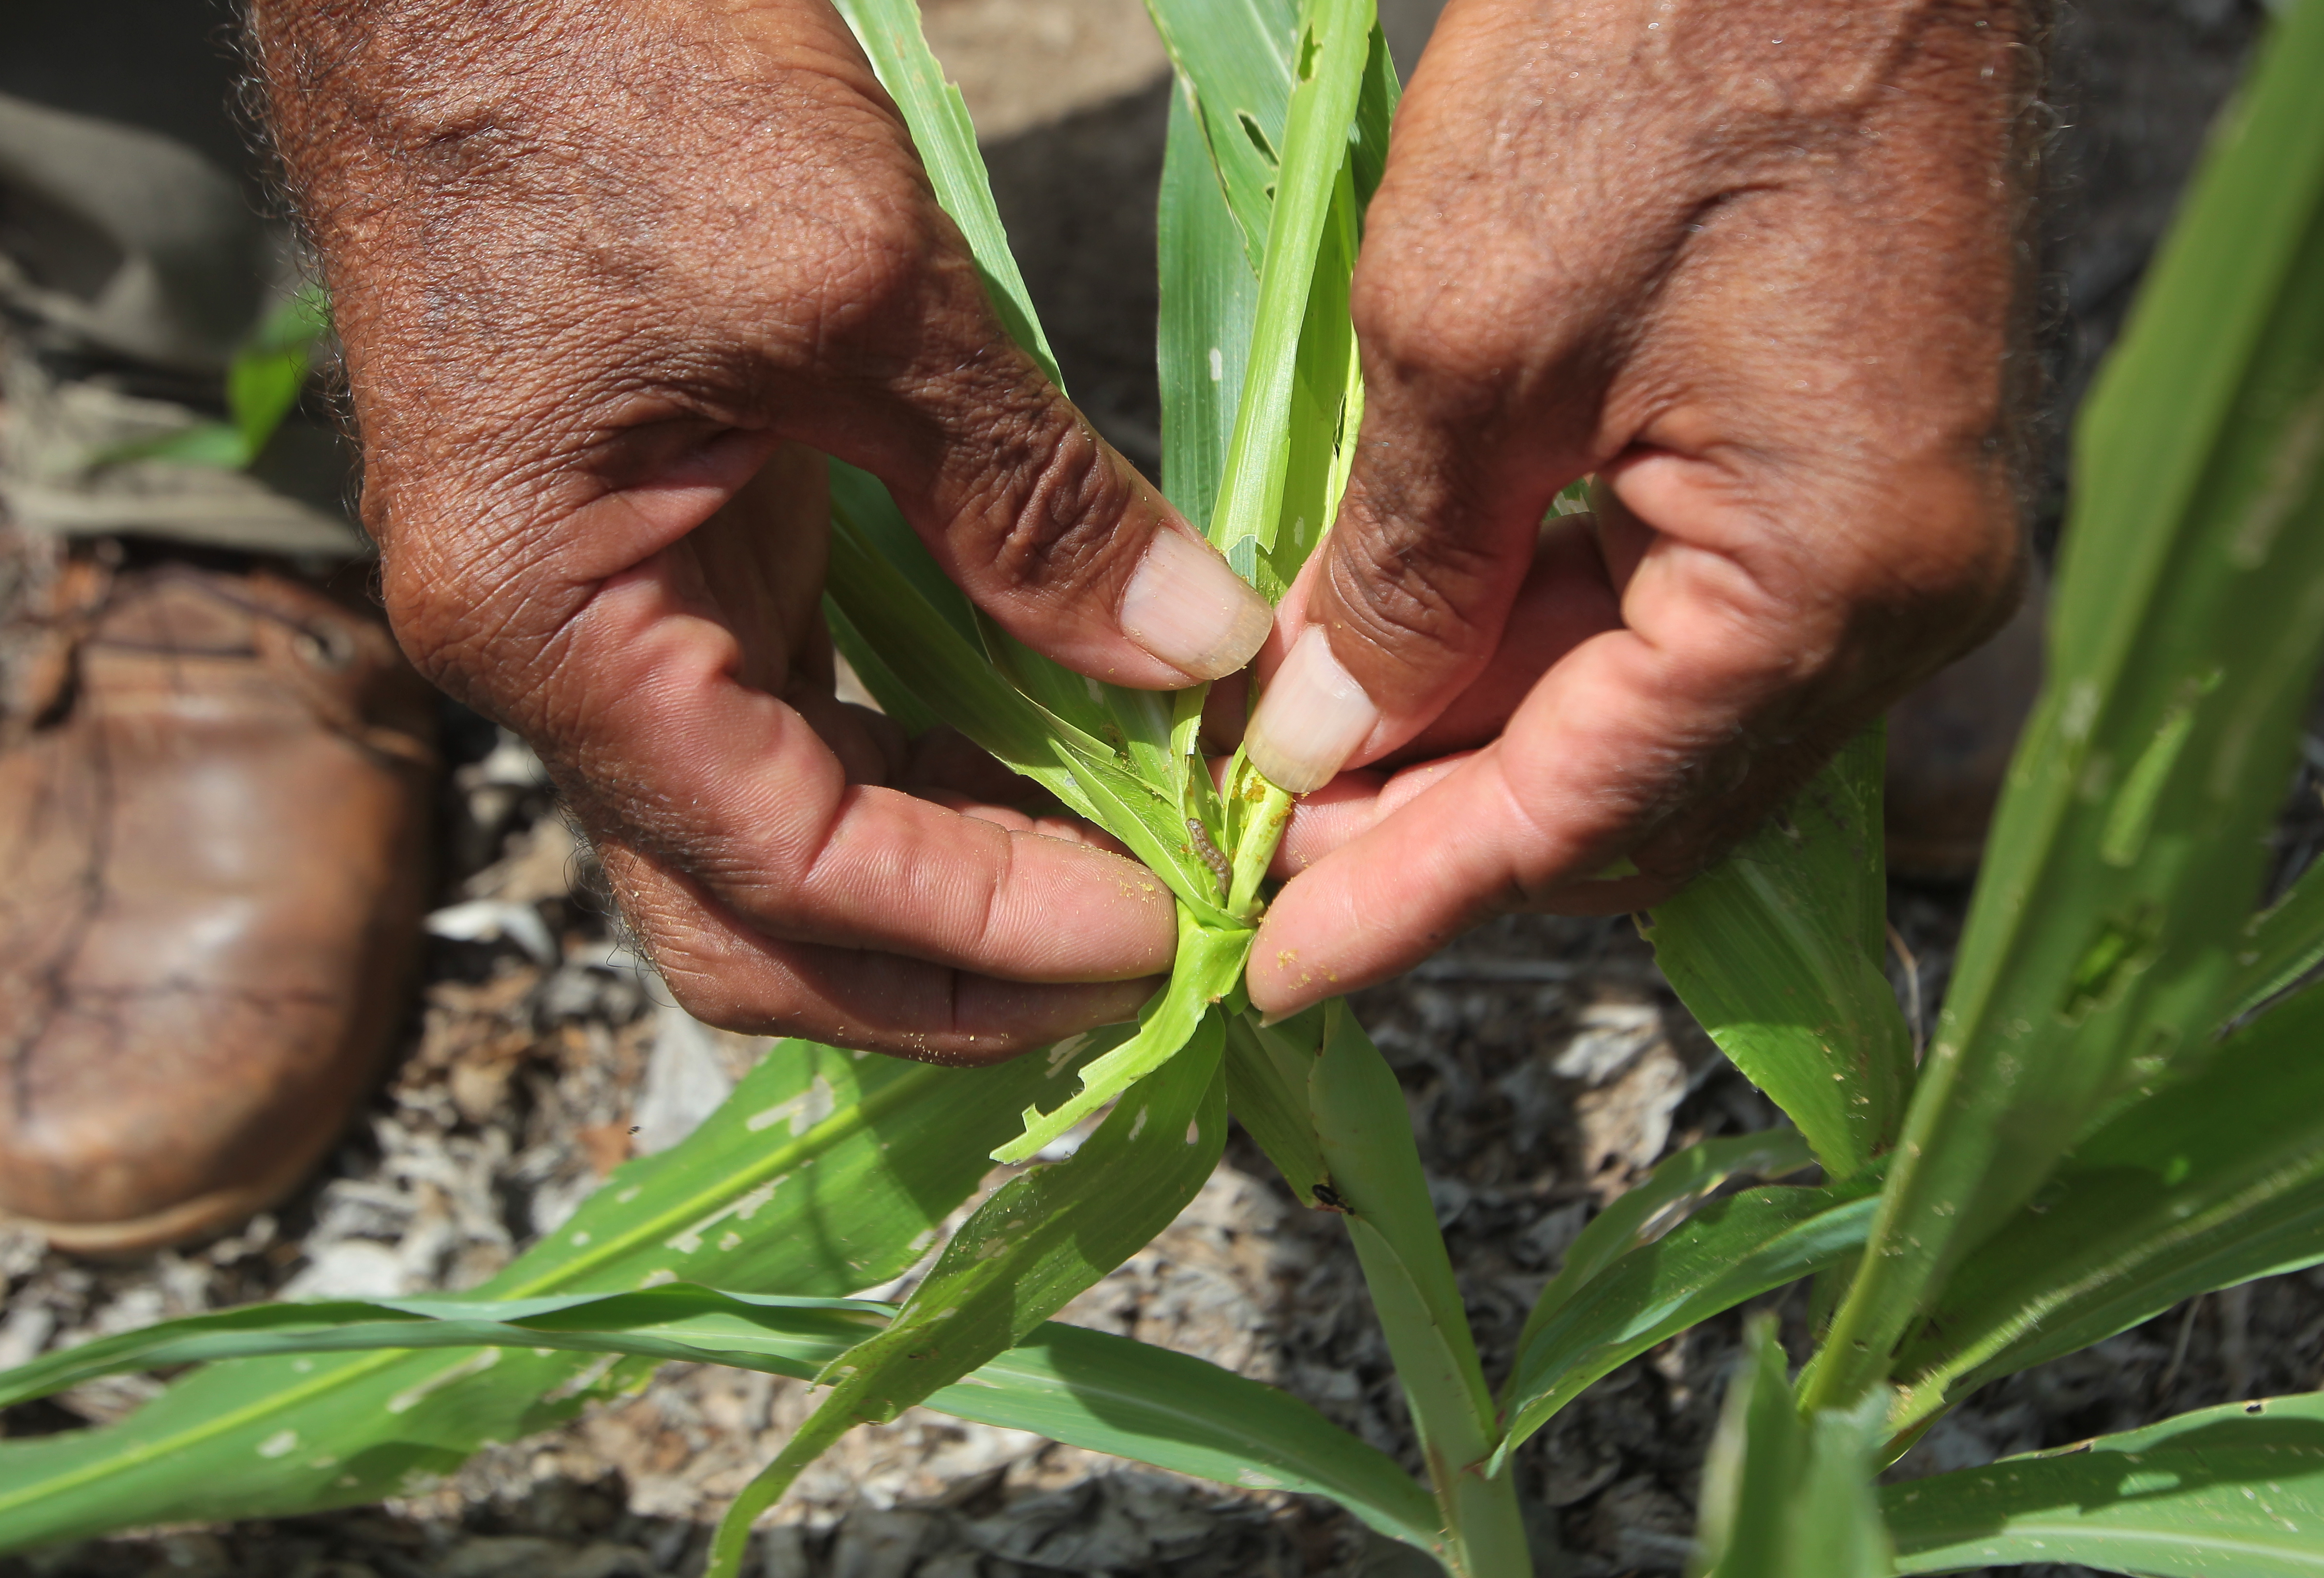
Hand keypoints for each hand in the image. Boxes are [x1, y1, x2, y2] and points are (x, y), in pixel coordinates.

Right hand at [249, 0, 1271, 1057]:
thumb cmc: (621, 82)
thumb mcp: (859, 294)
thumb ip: (1028, 499)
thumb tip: (1198, 653)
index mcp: (557, 633)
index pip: (794, 872)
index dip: (989, 930)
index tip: (1165, 931)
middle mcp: (559, 660)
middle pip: (759, 916)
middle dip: (953, 968)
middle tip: (1148, 954)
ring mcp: (605, 610)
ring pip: (778, 834)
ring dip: (947, 879)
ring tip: (1125, 880)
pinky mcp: (665, 550)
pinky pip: (792, 721)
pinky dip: (921, 763)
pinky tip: (1047, 760)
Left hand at [1244, 0, 2037, 1013]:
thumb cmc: (1653, 58)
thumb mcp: (1467, 337)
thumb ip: (1401, 580)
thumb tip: (1326, 740)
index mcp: (1828, 583)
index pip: (1587, 812)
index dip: (1414, 898)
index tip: (1276, 970)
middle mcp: (1894, 593)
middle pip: (1631, 787)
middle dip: (1437, 819)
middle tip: (1264, 843)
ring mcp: (1886, 526)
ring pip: (1648, 704)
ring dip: (1479, 728)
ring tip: (1307, 739)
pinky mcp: (1848, 461)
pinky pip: (1682, 608)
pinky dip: (1543, 634)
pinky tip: (1413, 629)